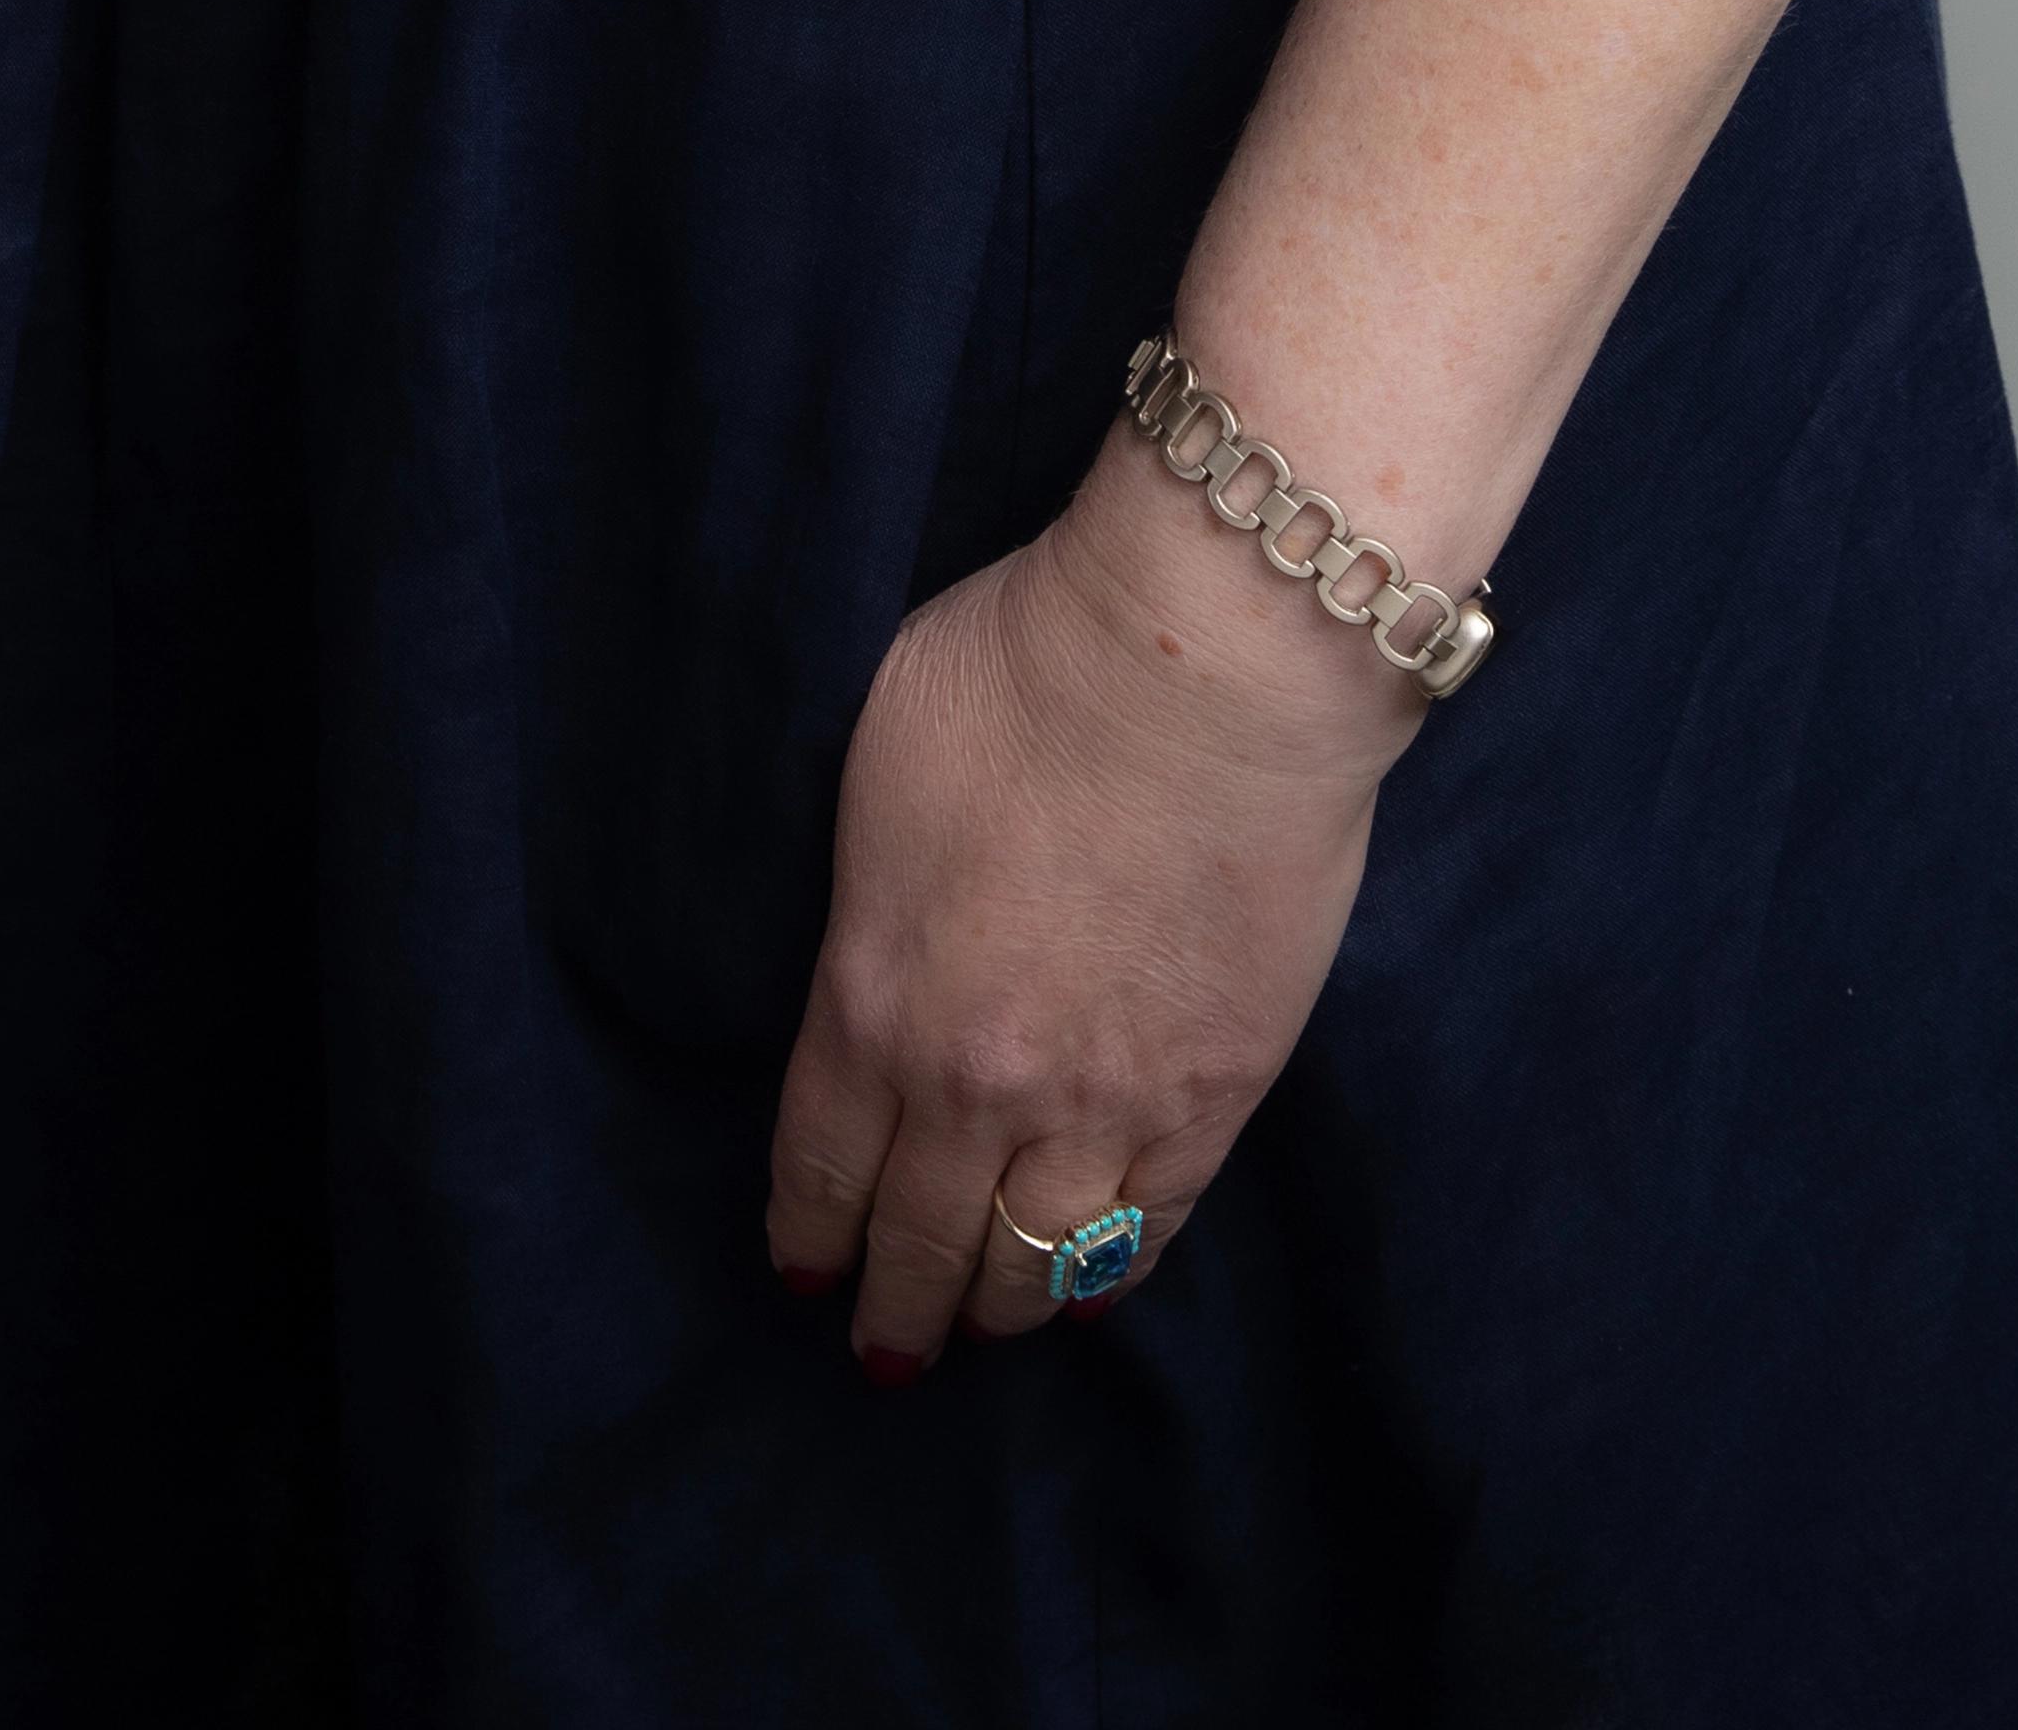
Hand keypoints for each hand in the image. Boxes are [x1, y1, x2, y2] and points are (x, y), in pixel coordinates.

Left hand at [762, 438, 1424, 1374]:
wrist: (1209, 667)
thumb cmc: (1029, 668)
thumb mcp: (878, 760)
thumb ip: (868, 890)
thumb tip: (879, 939)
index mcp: (872, 997)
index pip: (820, 1164)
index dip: (809, 1234)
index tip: (803, 1277)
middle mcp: (976, 1083)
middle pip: (919, 1240)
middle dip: (895, 1308)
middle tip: (885, 1351)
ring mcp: (1103, 1103)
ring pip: (1033, 1261)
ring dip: (998, 1308)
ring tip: (984, 1327)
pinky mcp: (1214, 1095)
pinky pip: (1148, 1228)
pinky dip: (1110, 1274)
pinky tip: (1089, 1290)